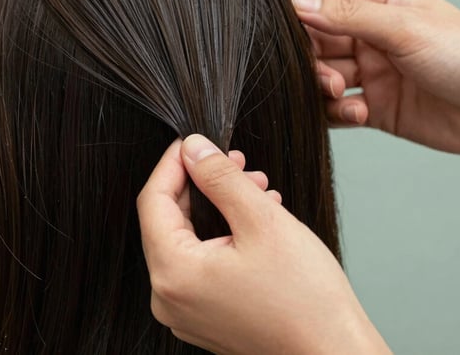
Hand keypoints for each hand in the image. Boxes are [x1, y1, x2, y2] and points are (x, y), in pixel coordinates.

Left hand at [137, 135, 390, 354]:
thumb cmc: (306, 300)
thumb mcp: (261, 220)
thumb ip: (219, 177)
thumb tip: (193, 148)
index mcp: (173, 273)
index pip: (153, 201)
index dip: (173, 164)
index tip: (194, 141)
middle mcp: (168, 298)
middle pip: (169, 221)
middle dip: (203, 184)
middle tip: (236, 162)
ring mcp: (185, 312)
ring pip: (189, 241)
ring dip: (219, 208)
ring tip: (256, 189)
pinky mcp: (205, 318)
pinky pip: (201, 264)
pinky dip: (223, 237)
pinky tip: (255, 220)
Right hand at [292, 0, 459, 160]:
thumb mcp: (406, 28)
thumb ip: (348, 16)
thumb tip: (298, 4)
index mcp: (378, 2)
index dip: (298, 15)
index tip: (295, 36)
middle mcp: (369, 35)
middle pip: (312, 41)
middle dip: (311, 60)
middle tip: (329, 77)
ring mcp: (371, 72)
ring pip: (319, 77)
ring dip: (323, 89)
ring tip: (345, 97)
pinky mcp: (373, 107)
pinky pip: (334, 108)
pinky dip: (336, 113)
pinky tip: (360, 114)